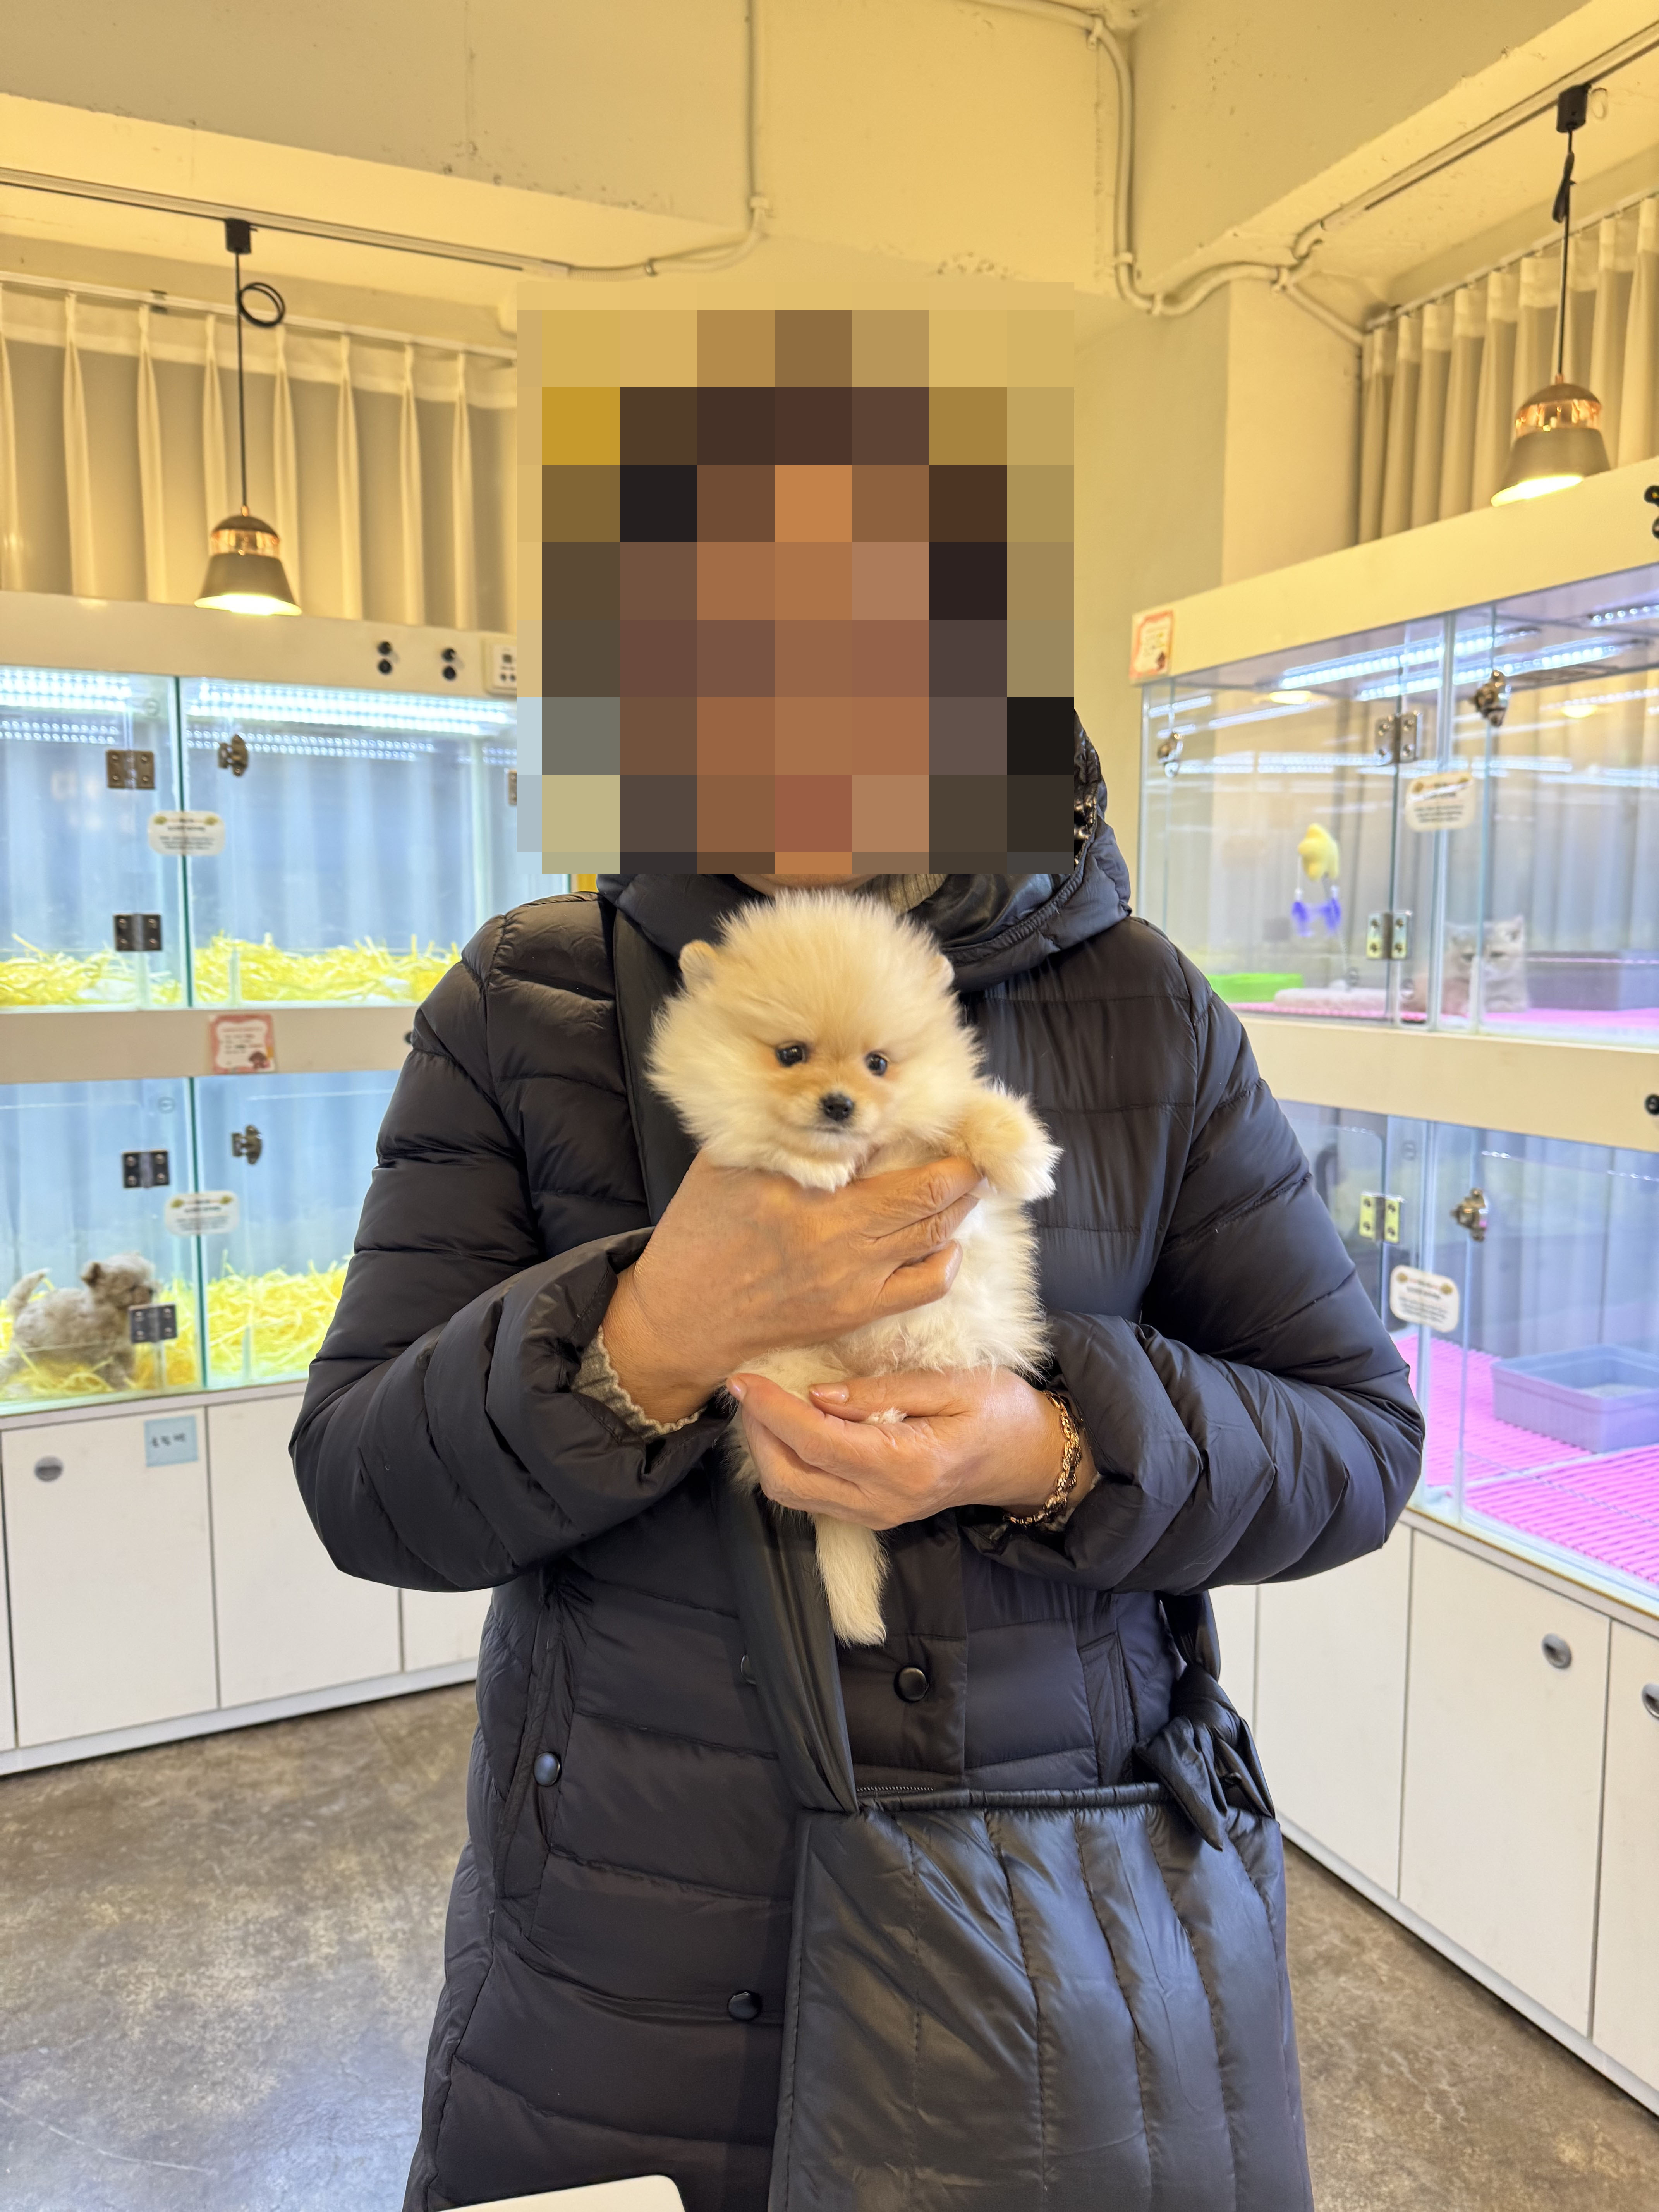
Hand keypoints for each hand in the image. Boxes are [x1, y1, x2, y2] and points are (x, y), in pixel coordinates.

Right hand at [600, 1150, 982, 1423]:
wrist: (682, 1320)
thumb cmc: (699, 1233)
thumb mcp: (726, 1162)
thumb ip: (778, 1132)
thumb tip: (833, 1104)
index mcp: (801, 1186)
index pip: (885, 1144)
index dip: (925, 1128)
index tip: (940, 1114)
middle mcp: (835, 1233)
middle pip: (927, 1191)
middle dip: (962, 1165)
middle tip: (973, 1145)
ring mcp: (852, 1278)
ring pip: (936, 1234)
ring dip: (961, 1204)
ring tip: (967, 1183)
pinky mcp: (856, 1312)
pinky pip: (927, 1285)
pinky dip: (948, 1257)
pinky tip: (945, 1239)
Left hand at [727, 1367, 1095, 1530]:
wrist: (1027, 1459)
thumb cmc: (999, 1412)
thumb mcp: (952, 1384)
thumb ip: (884, 1392)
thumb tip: (819, 1395)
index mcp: (907, 1466)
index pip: (817, 1442)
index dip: (772, 1411)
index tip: (743, 1380)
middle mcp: (884, 1502)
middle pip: (790, 1480)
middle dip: (757, 1435)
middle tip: (747, 1389)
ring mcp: (876, 1515)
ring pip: (794, 1494)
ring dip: (766, 1450)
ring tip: (761, 1403)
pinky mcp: (871, 1515)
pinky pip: (811, 1496)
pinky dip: (787, 1462)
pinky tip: (787, 1426)